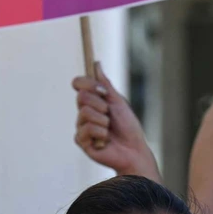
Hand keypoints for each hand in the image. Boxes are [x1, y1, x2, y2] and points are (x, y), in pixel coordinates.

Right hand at [71, 64, 159, 179]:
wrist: (133, 150)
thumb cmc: (128, 126)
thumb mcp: (118, 102)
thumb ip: (105, 85)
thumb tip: (96, 63)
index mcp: (92, 101)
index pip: (78, 84)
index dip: (88, 84)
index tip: (103, 92)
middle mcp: (84, 112)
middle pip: (81, 97)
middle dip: (100, 105)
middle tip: (109, 115)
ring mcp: (81, 127)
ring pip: (84, 113)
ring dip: (103, 121)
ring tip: (109, 130)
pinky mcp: (81, 141)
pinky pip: (86, 130)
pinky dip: (101, 134)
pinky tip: (105, 141)